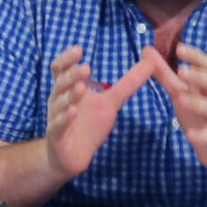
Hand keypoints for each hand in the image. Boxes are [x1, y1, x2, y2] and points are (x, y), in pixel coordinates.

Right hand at [44, 45, 164, 179]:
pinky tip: (72, 111)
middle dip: (73, 75)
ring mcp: (56, 117)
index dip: (68, 58)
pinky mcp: (57, 136)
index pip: (61, 68)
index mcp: (68, 89)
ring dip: (70, 95)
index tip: (80, 49)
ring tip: (82, 87)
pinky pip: (57, 125)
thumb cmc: (88, 125)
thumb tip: (150, 62)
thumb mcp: (111, 102)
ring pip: (59, 103)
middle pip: (61, 83)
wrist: (72, 156)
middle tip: (87, 69)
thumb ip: (127, 83)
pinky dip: (64, 118)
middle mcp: (59, 100)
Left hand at [153, 41, 206, 170]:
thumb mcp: (181, 91)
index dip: (194, 56)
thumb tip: (146, 49)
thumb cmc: (199, 112)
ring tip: (181, 99)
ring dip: (197, 103)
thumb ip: (165, 73)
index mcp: (204, 85)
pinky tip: (190, 136)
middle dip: (198, 76)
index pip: (204, 65)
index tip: (179, 48)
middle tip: (181, 71)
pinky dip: (202, 135)